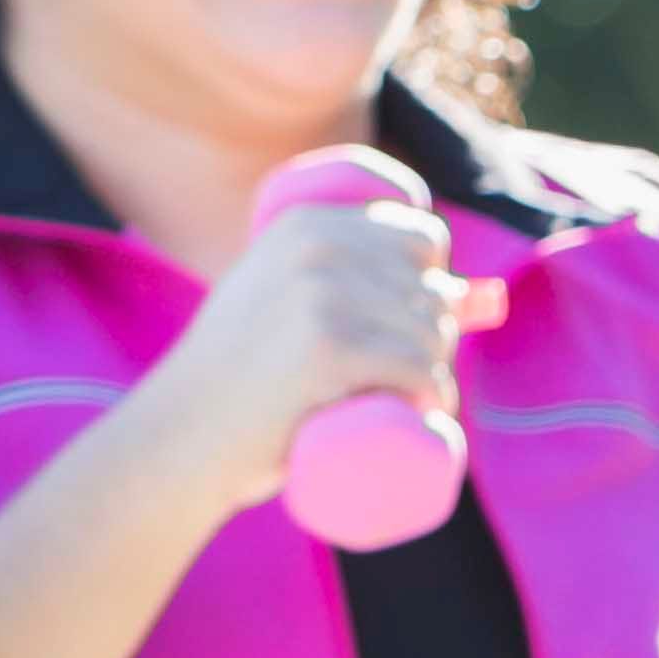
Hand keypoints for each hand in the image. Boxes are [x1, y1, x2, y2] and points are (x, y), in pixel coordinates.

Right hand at [138, 196, 473, 509]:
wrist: (178, 435)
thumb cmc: (238, 376)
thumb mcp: (278, 296)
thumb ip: (342, 276)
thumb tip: (480, 296)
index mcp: (307, 222)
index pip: (422, 237)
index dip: (432, 284)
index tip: (413, 320)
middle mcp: (316, 246)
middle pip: (433, 289)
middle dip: (437, 336)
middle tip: (408, 376)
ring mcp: (321, 296)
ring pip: (433, 331)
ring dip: (436, 371)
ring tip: (410, 399)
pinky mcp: (328, 350)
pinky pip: (420, 368)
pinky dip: (434, 395)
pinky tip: (424, 410)